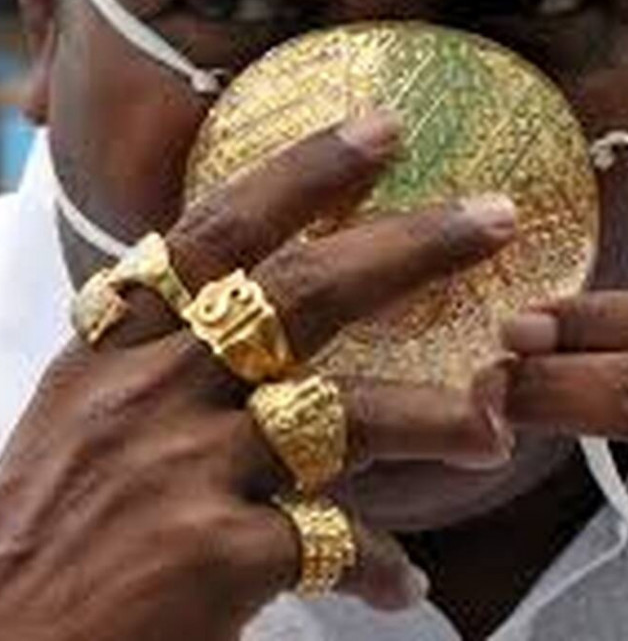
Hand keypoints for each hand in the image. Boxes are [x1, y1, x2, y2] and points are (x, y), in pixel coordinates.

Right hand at [0, 109, 516, 640]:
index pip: (218, 231)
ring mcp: (185, 469)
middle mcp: (153, 391)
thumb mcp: (82, 415)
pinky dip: (378, 562)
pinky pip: (332, 543)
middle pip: (303, 292)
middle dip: (411, 246)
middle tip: (495, 217)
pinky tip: (404, 582)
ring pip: (343, 412)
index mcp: (118, 348)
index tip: (380, 130)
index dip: (303, 173)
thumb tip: (245, 310)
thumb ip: (161, 357)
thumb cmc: (42, 527)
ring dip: (434, 415)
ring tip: (496, 424)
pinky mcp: (212, 558)